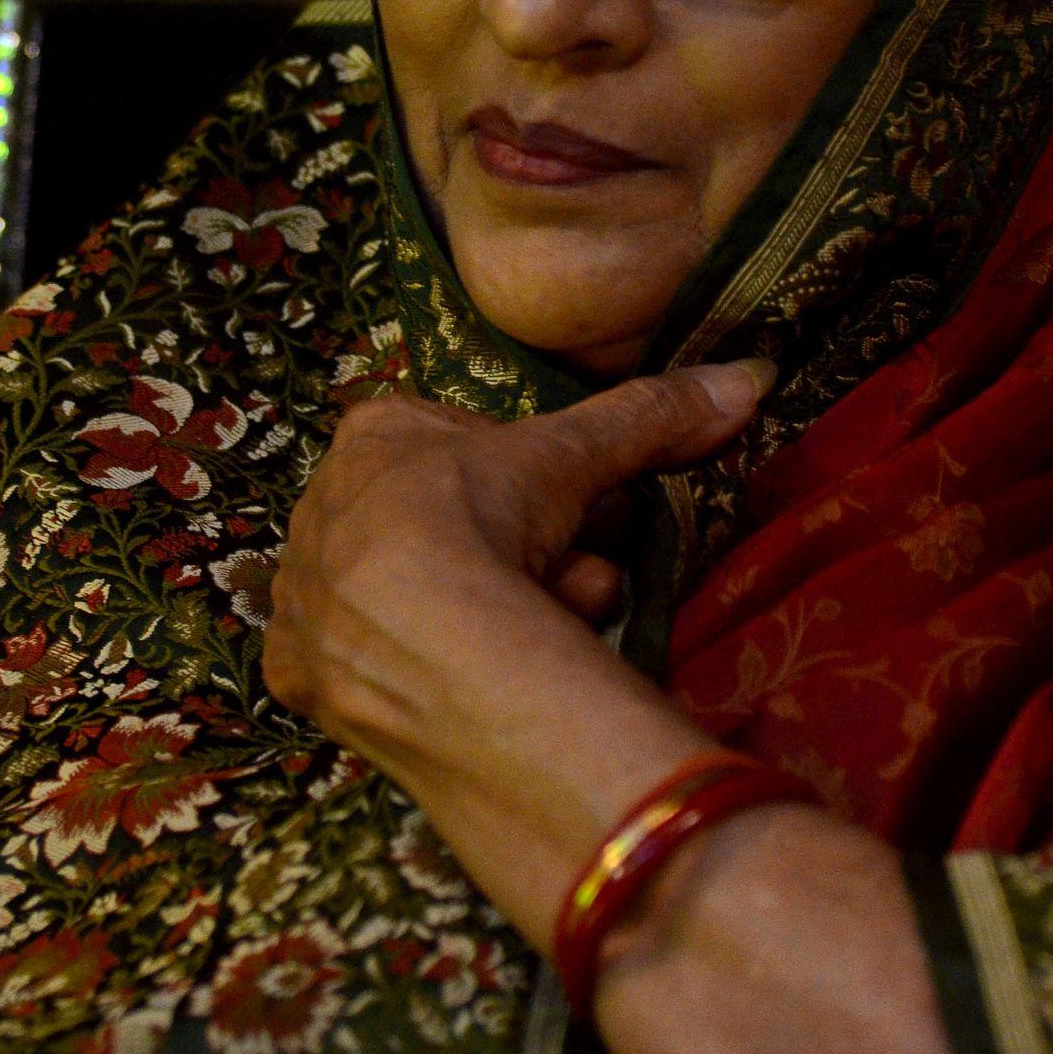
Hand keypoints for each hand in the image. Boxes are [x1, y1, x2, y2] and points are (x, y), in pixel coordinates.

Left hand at [261, 360, 771, 803]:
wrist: (419, 636)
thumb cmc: (481, 518)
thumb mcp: (574, 455)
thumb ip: (650, 413)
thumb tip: (749, 375)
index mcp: (370, 439)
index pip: (464, 447)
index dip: (536, 482)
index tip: (578, 511)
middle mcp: (322, 511)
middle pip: (453, 529)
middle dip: (525, 551)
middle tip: (575, 575)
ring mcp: (306, 598)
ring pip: (425, 597)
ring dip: (496, 608)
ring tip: (549, 625)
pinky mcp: (303, 677)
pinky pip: (381, 668)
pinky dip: (433, 668)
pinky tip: (480, 675)